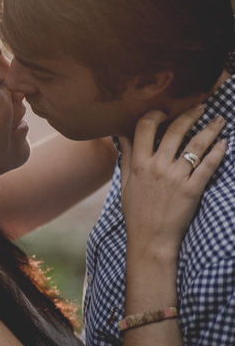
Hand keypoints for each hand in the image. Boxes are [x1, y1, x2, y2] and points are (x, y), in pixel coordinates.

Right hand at [119, 105, 226, 256]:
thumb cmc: (136, 211)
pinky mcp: (192, 190)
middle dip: (190, 114)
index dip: (156, 114)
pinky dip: (218, 152)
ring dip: (210, 129)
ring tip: (220, 120)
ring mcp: (176, 178)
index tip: (166, 111)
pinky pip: (208, 166)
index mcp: (138, 163)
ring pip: (196, 145)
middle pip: (175, 131)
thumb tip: (122, 135)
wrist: (150, 239)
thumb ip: (126, 157)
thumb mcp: (125, 183)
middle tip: (201, 106)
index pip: (145, 127)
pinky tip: (224, 144)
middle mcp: (157, 167)